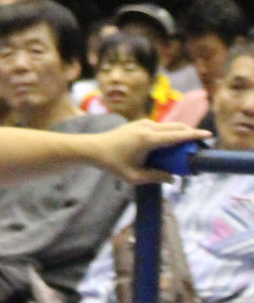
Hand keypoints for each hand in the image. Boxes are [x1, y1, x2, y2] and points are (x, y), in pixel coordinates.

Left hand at [91, 119, 209, 184]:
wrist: (93, 148)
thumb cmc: (112, 164)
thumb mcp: (134, 177)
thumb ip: (156, 177)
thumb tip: (174, 178)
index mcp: (147, 139)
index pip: (176, 135)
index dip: (194, 135)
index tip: (208, 135)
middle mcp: (147, 127)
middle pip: (177, 127)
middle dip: (191, 134)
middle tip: (201, 148)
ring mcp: (143, 123)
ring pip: (170, 125)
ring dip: (182, 133)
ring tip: (189, 149)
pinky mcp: (141, 124)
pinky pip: (162, 127)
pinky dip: (172, 133)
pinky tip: (174, 145)